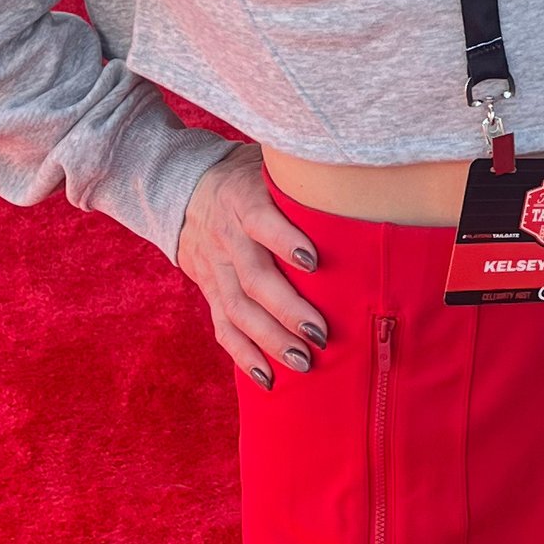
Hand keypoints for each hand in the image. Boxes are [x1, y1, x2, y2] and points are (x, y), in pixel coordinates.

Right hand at [175, 142, 328, 386]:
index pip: (260, 220)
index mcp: (242, 200)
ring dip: (270, 340)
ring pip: (238, 309)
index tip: (312, 261)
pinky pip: (223, 328)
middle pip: (254, 277)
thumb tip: (360, 187)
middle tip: (320, 333)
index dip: (284, 240)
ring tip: (302, 363)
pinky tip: (267, 378)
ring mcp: (215, 267)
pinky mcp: (210, 290)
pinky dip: (244, 355)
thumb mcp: (269, 165)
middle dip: (287, 309)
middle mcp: (226, 237)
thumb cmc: (250, 178)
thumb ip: (301, 179)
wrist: (183, 189)